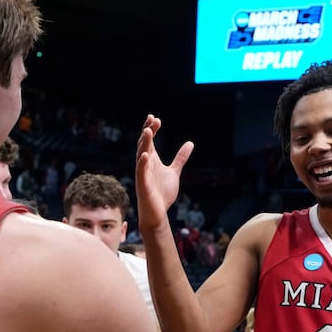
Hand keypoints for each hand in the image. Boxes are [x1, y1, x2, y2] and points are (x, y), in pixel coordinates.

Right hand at [135, 114, 193, 231]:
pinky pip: (141, 173)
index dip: (152, 129)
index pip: (149, 141)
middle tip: (152, 119)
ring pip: (141, 155)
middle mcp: (145, 165)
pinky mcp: (143, 185)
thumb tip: (190, 143)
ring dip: (144, 143)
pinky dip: (143, 163)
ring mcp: (143, 174)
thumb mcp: (174, 172)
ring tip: (148, 131)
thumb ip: (180, 158)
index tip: (156, 118)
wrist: (157, 213)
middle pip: (144, 144)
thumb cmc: (163, 193)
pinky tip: (146, 155)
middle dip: (147, 131)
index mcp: (152, 160)